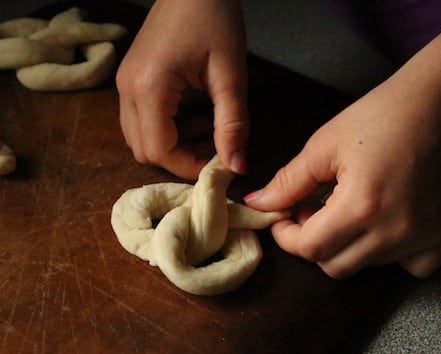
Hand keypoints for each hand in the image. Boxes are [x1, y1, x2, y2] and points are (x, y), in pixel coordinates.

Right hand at [116, 0, 247, 178]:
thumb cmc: (215, 19)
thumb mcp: (230, 74)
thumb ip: (233, 124)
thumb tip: (237, 168)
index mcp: (149, 87)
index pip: (159, 150)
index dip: (189, 166)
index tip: (220, 166)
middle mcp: (127, 90)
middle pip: (144, 150)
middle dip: (181, 158)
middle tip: (215, 149)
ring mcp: (125, 84)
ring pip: (140, 138)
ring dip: (174, 145)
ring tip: (208, 130)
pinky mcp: (131, 80)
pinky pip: (141, 121)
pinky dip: (167, 130)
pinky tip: (194, 116)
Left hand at [244, 80, 440, 277]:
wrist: (438, 106)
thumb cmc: (379, 117)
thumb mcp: (325, 145)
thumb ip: (288, 181)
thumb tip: (256, 204)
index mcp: (361, 205)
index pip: (311, 248)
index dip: (288, 236)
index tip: (284, 219)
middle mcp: (395, 230)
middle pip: (336, 266)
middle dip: (315, 243)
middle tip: (315, 211)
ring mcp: (424, 237)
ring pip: (368, 265)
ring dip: (350, 245)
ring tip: (350, 210)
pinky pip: (410, 267)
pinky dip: (392, 254)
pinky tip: (387, 225)